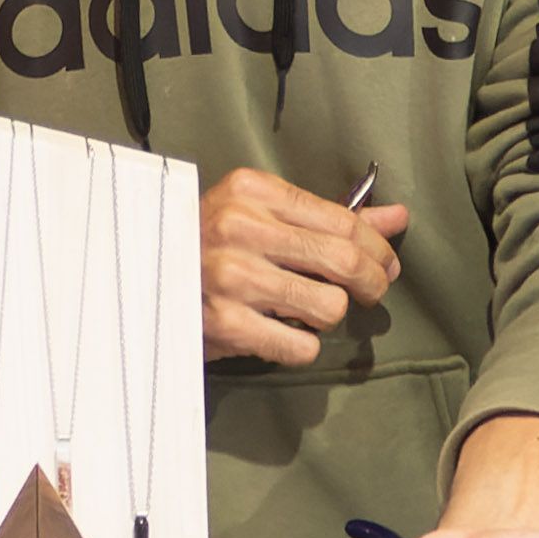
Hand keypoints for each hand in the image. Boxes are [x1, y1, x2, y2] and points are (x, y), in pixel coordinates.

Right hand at [200, 166, 409, 365]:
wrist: (141, 282)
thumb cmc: (209, 245)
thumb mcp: (260, 216)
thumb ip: (329, 218)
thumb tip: (397, 217)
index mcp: (250, 191)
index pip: (342, 221)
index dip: (378, 247)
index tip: (386, 263)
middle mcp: (239, 229)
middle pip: (344, 261)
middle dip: (373, 282)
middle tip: (373, 291)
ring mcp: (231, 278)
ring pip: (329, 307)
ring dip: (330, 316)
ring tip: (309, 310)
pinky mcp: (226, 324)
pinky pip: (301, 347)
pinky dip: (302, 346)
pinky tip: (282, 332)